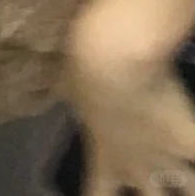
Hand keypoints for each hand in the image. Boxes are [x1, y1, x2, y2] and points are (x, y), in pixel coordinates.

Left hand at [61, 41, 194, 193]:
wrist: (112, 59)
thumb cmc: (81, 72)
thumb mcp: (70, 89)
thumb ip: (72, 98)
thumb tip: (59, 88)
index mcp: (103, 155)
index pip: (97, 194)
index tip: (104, 193)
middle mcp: (135, 165)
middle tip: (155, 183)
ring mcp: (165, 156)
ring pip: (188, 190)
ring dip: (189, 186)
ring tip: (188, 182)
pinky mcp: (188, 139)